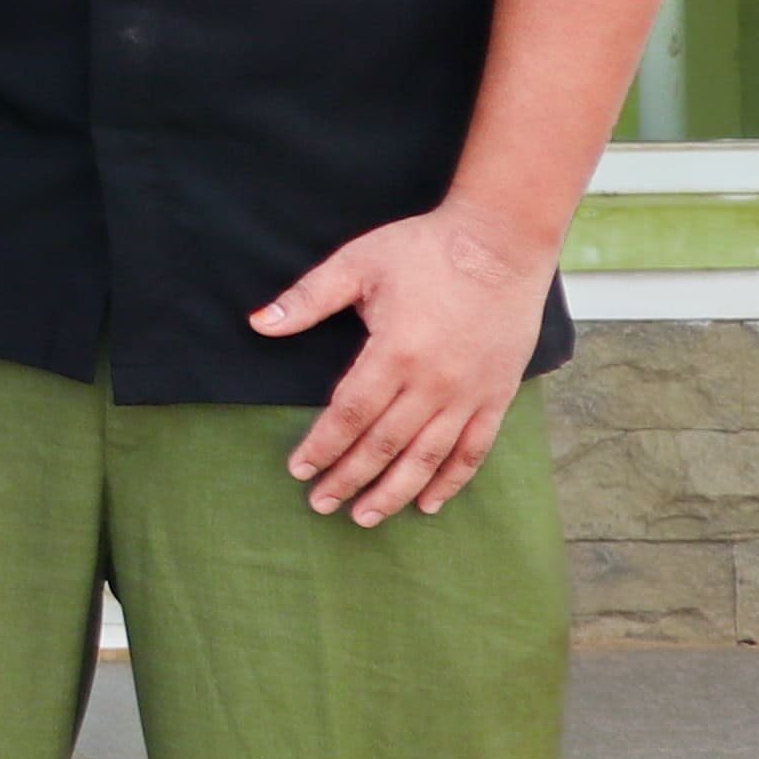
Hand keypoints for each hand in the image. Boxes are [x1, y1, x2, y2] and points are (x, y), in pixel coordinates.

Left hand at [258, 202, 549, 522]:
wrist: (501, 242)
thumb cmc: (424, 249)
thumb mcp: (357, 264)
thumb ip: (307, 299)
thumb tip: (257, 323)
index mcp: (394, 351)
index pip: (349, 414)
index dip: (322, 445)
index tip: (298, 470)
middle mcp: (433, 382)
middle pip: (383, 444)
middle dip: (349, 478)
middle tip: (321, 504)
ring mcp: (469, 393)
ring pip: (427, 457)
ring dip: (394, 491)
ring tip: (365, 516)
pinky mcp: (497, 395)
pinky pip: (474, 450)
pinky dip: (451, 481)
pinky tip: (428, 503)